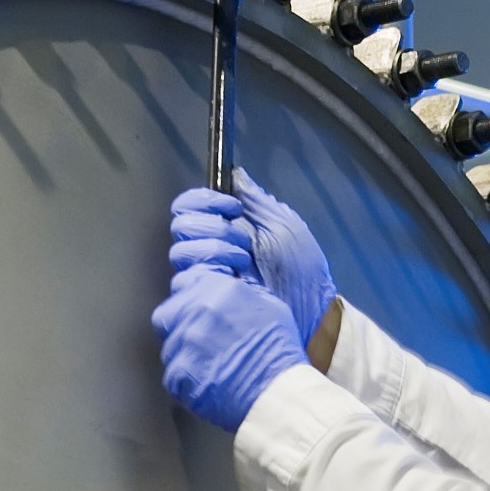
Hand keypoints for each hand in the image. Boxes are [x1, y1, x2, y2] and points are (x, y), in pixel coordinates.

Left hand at [153, 263, 307, 432]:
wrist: (276, 391)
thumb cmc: (279, 352)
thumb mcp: (269, 305)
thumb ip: (239, 293)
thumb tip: (226, 291)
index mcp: (219, 289)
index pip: (184, 282)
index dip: (189, 297)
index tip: (195, 309)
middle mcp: (198, 311)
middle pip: (167, 313)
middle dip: (177, 324)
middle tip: (196, 340)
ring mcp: (185, 342)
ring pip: (169, 346)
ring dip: (184, 354)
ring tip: (210, 366)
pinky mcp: (178, 372)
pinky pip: (172, 374)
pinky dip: (185, 381)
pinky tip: (208, 382)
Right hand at [171, 174, 335, 344]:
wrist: (309, 316)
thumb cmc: (303, 274)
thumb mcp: (285, 226)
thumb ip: (257, 201)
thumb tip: (236, 174)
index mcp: (229, 228)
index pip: (192, 205)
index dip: (205, 200)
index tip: (233, 208)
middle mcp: (211, 249)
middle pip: (182, 224)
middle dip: (213, 227)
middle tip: (243, 241)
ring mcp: (205, 276)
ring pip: (181, 252)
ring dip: (213, 251)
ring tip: (242, 263)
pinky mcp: (202, 300)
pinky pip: (184, 281)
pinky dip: (210, 273)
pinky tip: (233, 279)